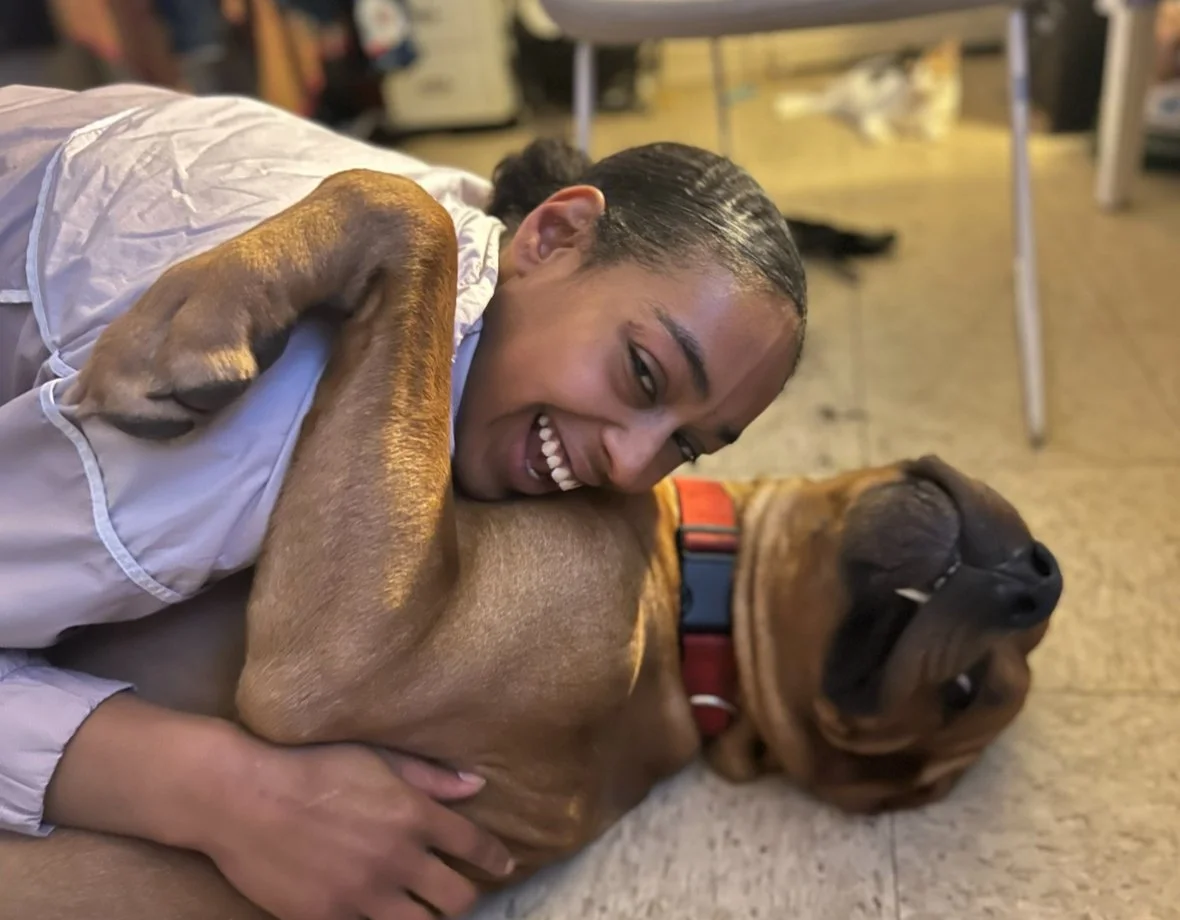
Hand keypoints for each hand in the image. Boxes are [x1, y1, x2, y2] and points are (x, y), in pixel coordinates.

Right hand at [199, 741, 512, 919]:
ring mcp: (364, 895)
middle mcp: (398, 859)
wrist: (243, 797)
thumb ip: (430, 777)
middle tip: (455, 889)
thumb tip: (476, 785)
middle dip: (463, 894)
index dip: (495, 858)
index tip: (503, 865)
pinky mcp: (329, 919)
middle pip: (458, 898)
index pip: (474, 846)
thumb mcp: (377, 757)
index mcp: (414, 815)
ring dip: (426, 915)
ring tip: (420, 905)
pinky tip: (376, 912)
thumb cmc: (310, 765)